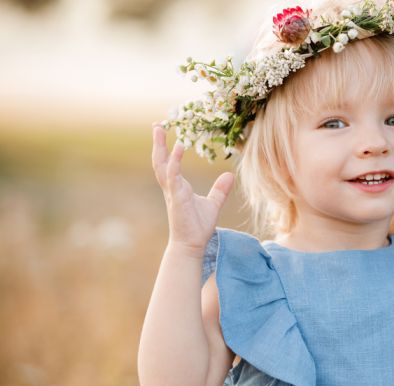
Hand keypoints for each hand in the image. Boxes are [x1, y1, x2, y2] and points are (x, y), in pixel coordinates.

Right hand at [151, 124, 234, 256]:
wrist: (191, 245)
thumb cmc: (198, 226)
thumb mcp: (213, 204)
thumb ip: (219, 190)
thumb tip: (229, 176)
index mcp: (177, 187)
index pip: (168, 163)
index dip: (165, 149)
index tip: (165, 132)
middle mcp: (172, 187)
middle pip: (160, 161)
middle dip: (157, 143)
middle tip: (157, 124)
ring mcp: (172, 192)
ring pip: (162, 165)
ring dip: (160, 147)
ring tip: (160, 130)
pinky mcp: (176, 198)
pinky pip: (173, 176)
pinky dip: (174, 161)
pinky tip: (178, 148)